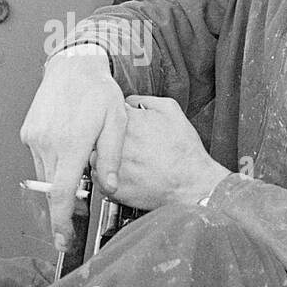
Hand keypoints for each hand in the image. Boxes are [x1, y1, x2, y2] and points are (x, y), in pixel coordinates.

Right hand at [20, 47, 126, 248]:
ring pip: (45, 175)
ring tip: (77, 166)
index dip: (62, 221)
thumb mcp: (116, 122)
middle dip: (62, 207)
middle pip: (52, 189)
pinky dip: (52, 163)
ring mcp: (35, 137)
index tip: (63, 238)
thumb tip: (110, 187)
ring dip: (59, 181)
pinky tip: (67, 149)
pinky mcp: (28, 133)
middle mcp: (49, 142)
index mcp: (72, 143)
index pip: (63, 193)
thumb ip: (112, 157)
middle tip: (74, 220)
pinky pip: (39, 159)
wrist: (73, 66)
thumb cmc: (98, 92)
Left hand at [93, 95, 229, 209]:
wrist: (193, 183)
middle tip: (123, 144)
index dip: (111, 119)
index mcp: (127, 122)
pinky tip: (124, 173)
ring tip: (125, 160)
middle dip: (104, 138)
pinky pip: (98, 178)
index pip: (104, 114)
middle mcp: (117, 144)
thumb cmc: (184, 150)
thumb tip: (128, 100)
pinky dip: (106, 176)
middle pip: (96, 136)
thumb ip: (144, 100)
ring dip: (103, 157)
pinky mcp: (113, 187)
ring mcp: (113, 166)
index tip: (118, 124)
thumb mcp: (171, 110)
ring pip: (94, 158)